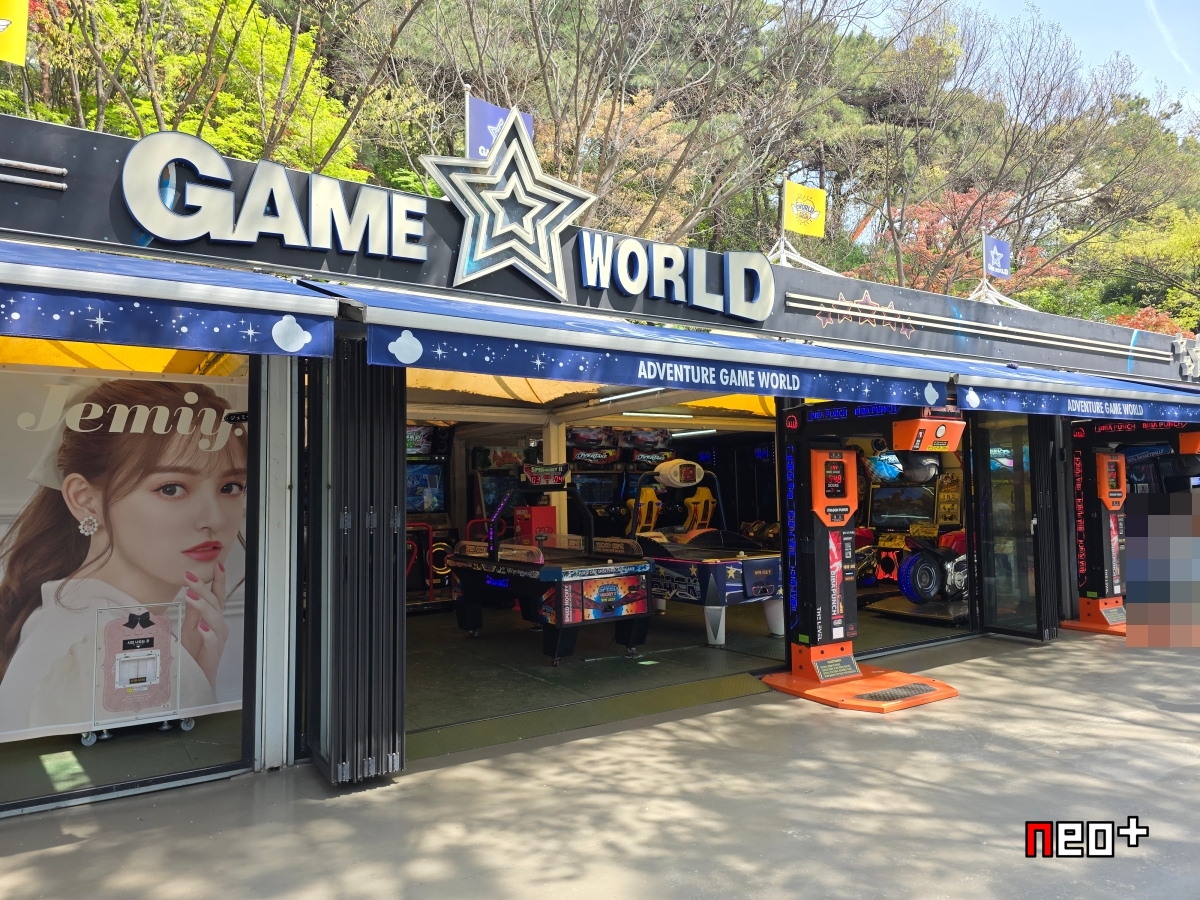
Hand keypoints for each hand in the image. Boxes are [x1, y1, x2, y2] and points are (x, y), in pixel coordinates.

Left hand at [180, 562, 228, 692]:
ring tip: (191, 596)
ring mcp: (218, 638)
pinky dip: (208, 632)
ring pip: (214, 618)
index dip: (219, 580)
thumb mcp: (190, 627)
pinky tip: (201, 626)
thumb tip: (192, 591)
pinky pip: (212, 640)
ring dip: (203, 606)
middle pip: (215, 603)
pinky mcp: (213, 652)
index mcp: (214, 618)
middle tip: (190, 575)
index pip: (218, 595)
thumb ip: (193, 611)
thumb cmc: (194, 653)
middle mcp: (219, 626)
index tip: (217, 564)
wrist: (196, 678)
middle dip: (203, 587)